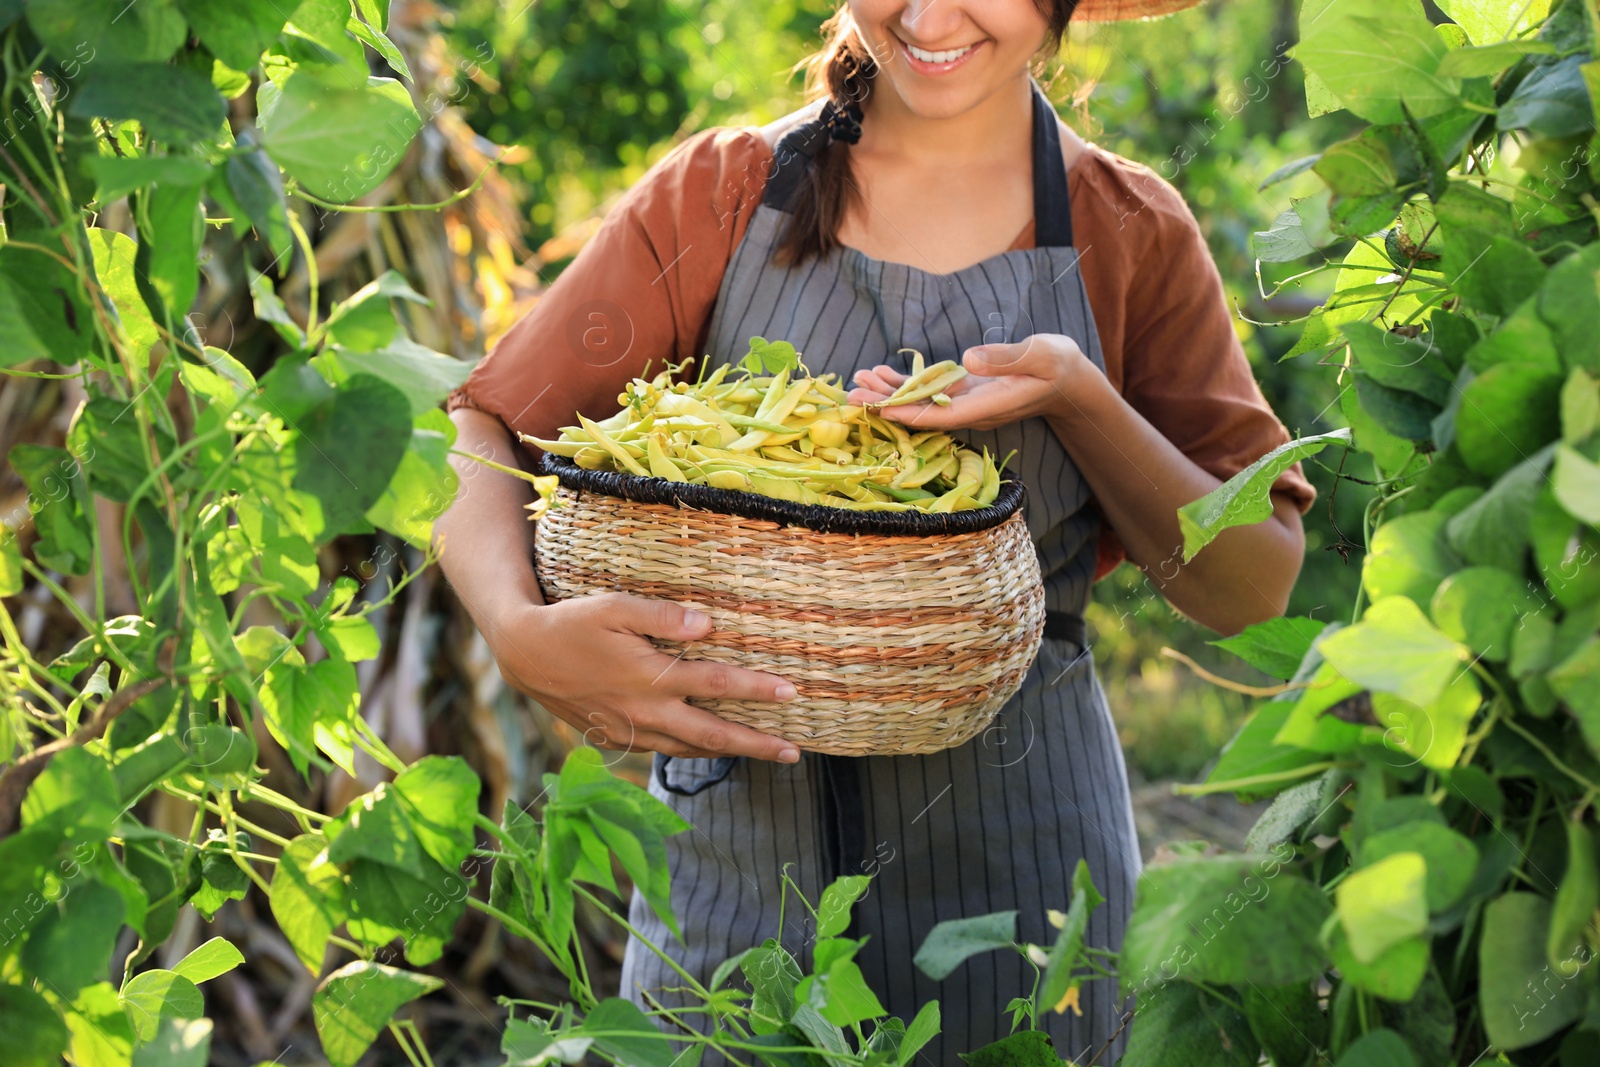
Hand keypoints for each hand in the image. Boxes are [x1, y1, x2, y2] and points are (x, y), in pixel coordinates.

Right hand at [486, 592, 802, 762]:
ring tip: (762, 754)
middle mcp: (646, 711)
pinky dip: (694, 753)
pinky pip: (665, 751)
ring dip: (729, 753)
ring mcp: (631, 729)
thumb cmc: (572, 622)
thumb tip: (709, 625)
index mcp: (651, 676)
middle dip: (757, 744)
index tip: (791, 692)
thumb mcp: (614, 606)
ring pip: (690, 750)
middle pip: (713, 734)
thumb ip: (662, 616)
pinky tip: (709, 749)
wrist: (523, 655)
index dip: (757, 689)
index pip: (717, 683)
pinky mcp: (617, 736)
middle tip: (794, 752)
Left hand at [846, 333, 1093, 429]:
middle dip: (887, 406)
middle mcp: (972, 410)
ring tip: (858, 381)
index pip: (944, 416)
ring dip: (889, 394)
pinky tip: (880, 375)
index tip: (882, 409)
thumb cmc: (1057, 364)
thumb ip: (1006, 357)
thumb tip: (968, 358)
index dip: (911, 414)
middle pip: (923, 414)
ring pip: (921, 404)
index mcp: (989, 406)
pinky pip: (928, 393)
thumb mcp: (1041, 354)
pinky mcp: (963, 392)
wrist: (1067, 378)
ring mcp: (965, 403)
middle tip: (853, 396)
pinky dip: (904, 385)